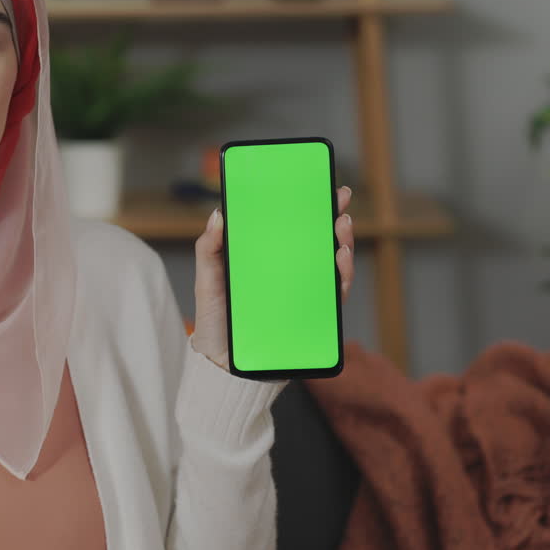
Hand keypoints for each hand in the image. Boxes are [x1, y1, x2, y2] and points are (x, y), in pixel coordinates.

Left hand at [190, 186, 355, 371]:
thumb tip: (219, 213)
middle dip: (331, 217)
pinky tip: (340, 258)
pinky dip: (342, 276)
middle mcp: (288, 275)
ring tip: (340, 224)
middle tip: (339, 197)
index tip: (316, 184)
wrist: (223, 365)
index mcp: (264, 261)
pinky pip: (333, 295)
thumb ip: (209, 249)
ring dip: (342, 241)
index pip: (289, 228)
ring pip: (330, 264)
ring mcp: (301, 295)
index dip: (304, 207)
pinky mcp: (311, 318)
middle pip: (315, 241)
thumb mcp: (207, 281)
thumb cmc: (214, 321)